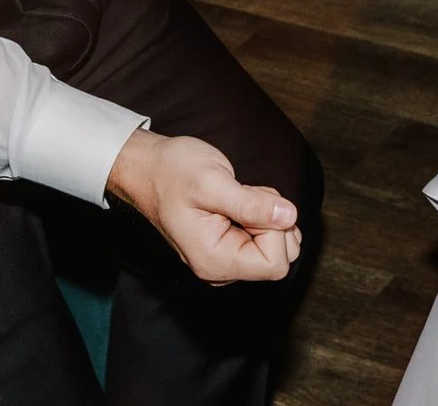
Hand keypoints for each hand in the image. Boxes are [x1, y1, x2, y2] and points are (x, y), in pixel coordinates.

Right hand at [106, 128, 300, 284]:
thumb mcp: (212, 182)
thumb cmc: (172, 172)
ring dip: (268, 214)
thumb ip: (251, 204)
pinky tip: (238, 200)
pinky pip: (267, 236)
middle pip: (280, 256)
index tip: (249, 204)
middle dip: (273, 220)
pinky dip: (262, 213)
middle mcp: (221, 269)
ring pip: (278, 245)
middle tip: (242, 196)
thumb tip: (289, 217)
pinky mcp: (230, 247)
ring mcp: (226, 259)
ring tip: (237, 196)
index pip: (275, 264)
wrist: (148, 168)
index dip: (273, 229)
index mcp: (214, 262)